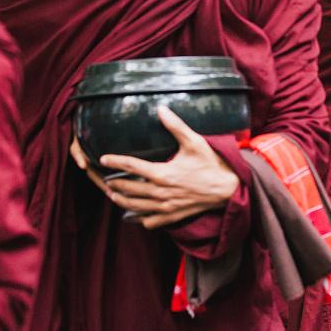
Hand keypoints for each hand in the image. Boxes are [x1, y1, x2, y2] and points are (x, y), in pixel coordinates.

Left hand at [69, 106, 239, 228]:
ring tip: (113, 194)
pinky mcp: (172, 216)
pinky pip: (149, 221)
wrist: (227, 189)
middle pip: (127, 189)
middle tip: (103, 178)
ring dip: (121, 200)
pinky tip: (134, 213)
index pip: (130, 166)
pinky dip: (139, 218)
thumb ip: (176, 126)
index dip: (114, 161)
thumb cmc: (210, 164)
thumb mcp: (194, 142)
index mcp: (162, 173)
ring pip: (134, 207)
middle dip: (112, 183)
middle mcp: (160, 192)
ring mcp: (165, 206)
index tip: (103, 159)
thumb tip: (161, 109)